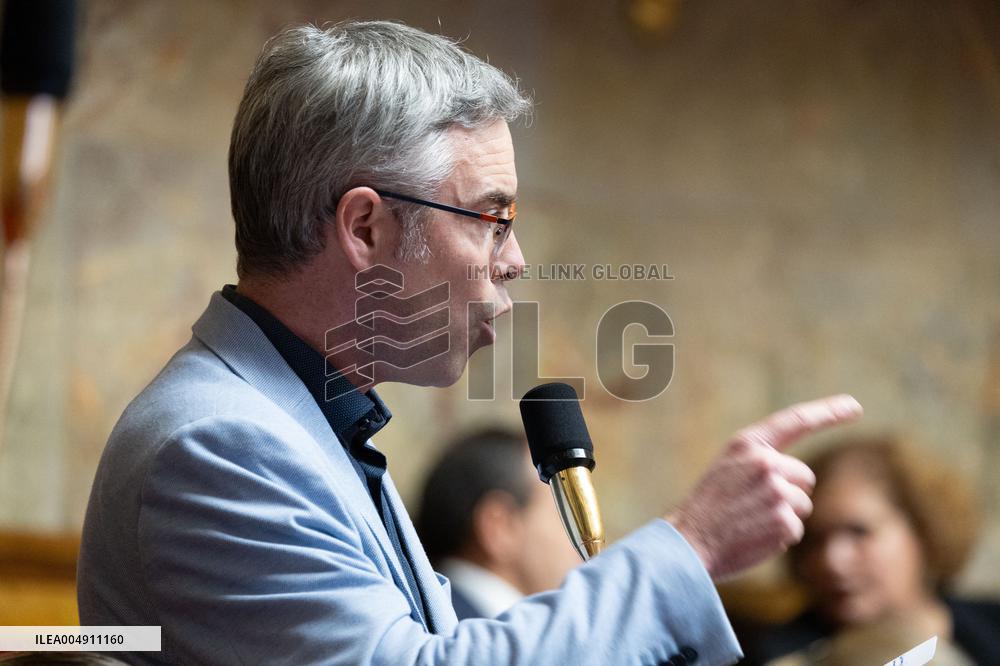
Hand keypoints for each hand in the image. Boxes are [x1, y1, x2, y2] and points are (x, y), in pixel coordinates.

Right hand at [666, 394, 862, 579]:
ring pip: (803, 505)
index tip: (854, 407)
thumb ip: (762, 463)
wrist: (687, 543)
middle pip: (804, 476)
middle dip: (790, 492)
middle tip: (753, 507)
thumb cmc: (708, 508)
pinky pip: (796, 529)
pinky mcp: (784, 521)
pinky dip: (779, 538)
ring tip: (749, 522)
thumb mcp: (728, 469)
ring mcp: (777, 492)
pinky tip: (753, 537)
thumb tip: (803, 478)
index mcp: (747, 444)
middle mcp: (765, 462)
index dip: (829, 412)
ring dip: (784, 516)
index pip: (796, 420)